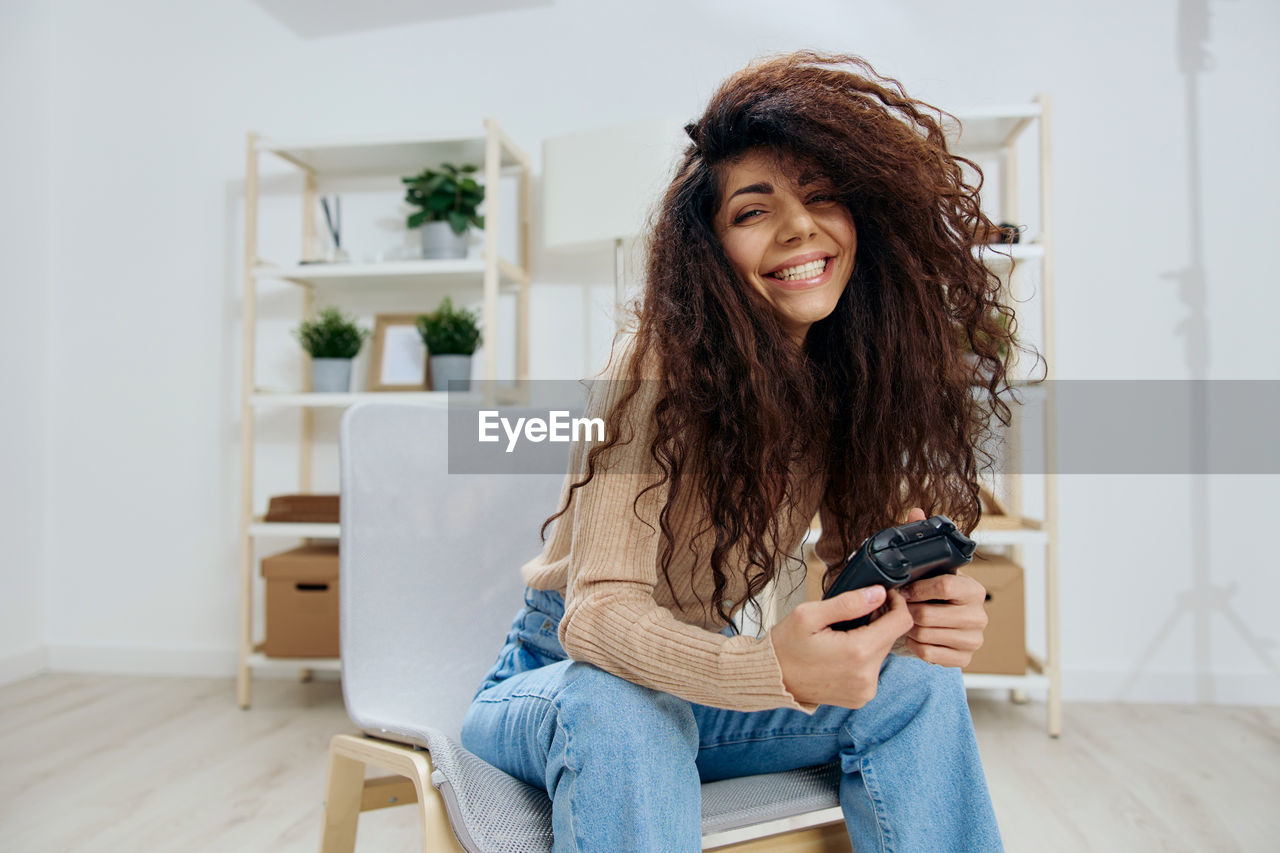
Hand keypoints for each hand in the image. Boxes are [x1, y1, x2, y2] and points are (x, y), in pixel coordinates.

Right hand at [770, 585, 912, 708]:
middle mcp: (867, 676)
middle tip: (851, 615)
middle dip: (877, 622)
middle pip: (891, 637)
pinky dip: (862, 658)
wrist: (771, 679)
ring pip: (882, 653)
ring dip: (869, 640)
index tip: (885, 595)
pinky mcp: (860, 697)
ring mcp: (865, 690)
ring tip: (841, 636)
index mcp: (858, 652)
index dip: (896, 604)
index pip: (901, 622)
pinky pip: (872, 670)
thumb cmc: (785, 646)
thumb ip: (848, 603)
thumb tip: (879, 594)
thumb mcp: (809, 614)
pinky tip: (841, 654)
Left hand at [900, 571, 987, 666]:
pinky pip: (926, 653)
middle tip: (902, 609)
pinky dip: (914, 645)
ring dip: (909, 629)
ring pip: (923, 634)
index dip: (917, 589)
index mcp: (974, 591)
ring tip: (909, 622)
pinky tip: (915, 638)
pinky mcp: (964, 658)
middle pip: (926, 615)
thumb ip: (925, 577)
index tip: (905, 592)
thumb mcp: (939, 580)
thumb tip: (901, 583)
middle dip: (908, 611)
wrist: (956, 622)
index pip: (943, 586)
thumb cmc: (943, 598)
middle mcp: (978, 617)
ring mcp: (972, 640)